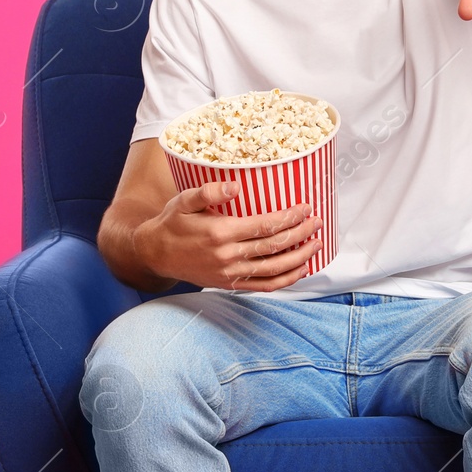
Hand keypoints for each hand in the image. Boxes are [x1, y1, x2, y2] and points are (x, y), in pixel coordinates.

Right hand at [135, 181, 323, 291]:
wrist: (155, 254)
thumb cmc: (172, 223)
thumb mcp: (185, 200)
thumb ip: (210, 191)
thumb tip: (235, 185)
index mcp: (220, 232)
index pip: (265, 226)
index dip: (290, 218)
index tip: (305, 208)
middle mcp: (228, 256)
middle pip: (275, 246)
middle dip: (301, 234)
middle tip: (317, 222)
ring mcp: (231, 273)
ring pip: (275, 269)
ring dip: (300, 257)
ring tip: (316, 244)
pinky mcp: (230, 284)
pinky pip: (264, 286)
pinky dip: (286, 280)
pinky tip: (300, 269)